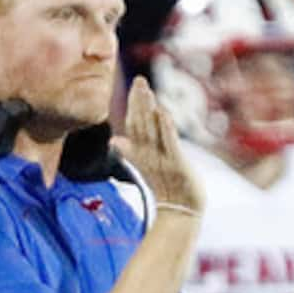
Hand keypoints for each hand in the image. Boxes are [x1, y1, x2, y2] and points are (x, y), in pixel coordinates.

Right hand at [118, 77, 202, 219]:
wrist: (179, 212)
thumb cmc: (167, 188)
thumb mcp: (149, 166)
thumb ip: (132, 151)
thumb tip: (114, 140)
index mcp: (143, 153)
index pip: (134, 126)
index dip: (134, 106)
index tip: (135, 85)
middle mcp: (149, 155)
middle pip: (140, 125)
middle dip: (139, 102)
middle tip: (139, 80)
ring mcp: (161, 160)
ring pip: (152, 131)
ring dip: (148, 110)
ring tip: (147, 90)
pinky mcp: (176, 165)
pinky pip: (168, 144)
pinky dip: (164, 128)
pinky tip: (162, 112)